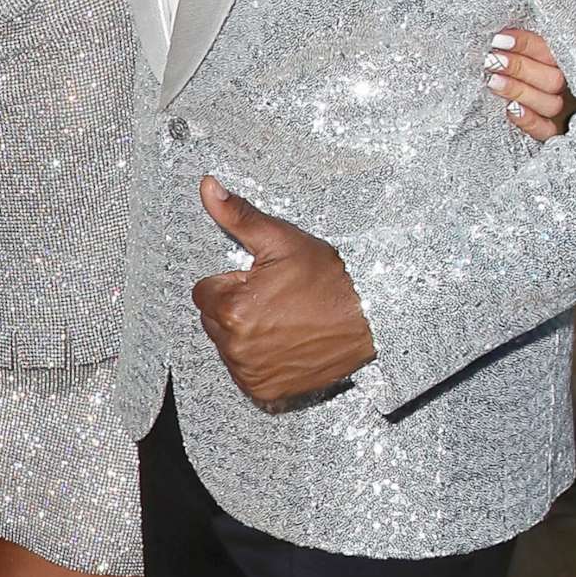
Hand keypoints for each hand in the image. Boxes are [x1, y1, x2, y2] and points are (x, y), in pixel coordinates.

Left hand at [188, 177, 376, 406]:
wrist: (370, 320)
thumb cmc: (328, 280)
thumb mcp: (281, 240)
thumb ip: (236, 215)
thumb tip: (207, 185)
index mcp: (230, 307)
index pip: (204, 292)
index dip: (232, 283)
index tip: (260, 282)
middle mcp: (235, 346)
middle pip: (213, 319)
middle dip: (236, 307)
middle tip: (275, 301)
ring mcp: (250, 372)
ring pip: (227, 345)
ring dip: (245, 334)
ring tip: (283, 321)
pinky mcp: (265, 391)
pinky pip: (244, 373)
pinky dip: (258, 361)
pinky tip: (283, 345)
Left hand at [486, 29, 573, 141]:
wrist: (531, 117)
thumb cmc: (517, 76)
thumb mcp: (522, 59)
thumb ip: (519, 50)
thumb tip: (496, 36)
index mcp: (564, 65)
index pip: (552, 51)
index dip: (526, 44)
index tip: (499, 39)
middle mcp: (569, 89)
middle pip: (554, 79)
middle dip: (519, 67)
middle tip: (491, 60)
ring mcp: (563, 113)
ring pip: (550, 103)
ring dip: (519, 90)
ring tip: (492, 81)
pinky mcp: (552, 133)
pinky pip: (546, 130)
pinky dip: (529, 120)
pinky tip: (510, 109)